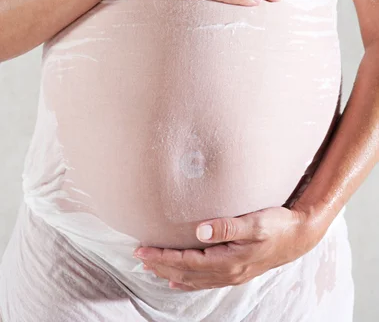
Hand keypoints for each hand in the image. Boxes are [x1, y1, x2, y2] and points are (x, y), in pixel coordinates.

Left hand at [133, 205, 323, 290]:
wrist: (300, 237)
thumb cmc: (277, 225)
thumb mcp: (254, 222)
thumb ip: (227, 226)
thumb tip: (199, 230)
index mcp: (228, 260)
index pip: (186, 261)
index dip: (163, 257)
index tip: (142, 251)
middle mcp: (228, 272)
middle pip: (186, 273)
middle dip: (160, 266)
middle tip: (138, 258)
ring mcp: (232, 274)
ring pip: (193, 279)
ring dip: (171, 274)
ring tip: (152, 268)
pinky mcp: (237, 271)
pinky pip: (206, 281)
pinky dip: (188, 282)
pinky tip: (179, 281)